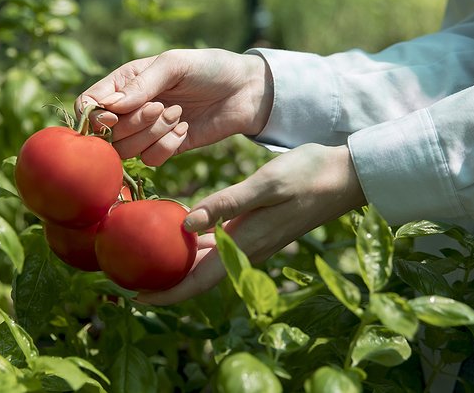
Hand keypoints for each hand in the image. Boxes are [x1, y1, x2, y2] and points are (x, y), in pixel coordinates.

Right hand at [76, 49, 272, 165]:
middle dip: (136, 124)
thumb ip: (142, 84)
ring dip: (153, 135)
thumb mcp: (175, 64)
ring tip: (178, 115)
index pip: (88, 103)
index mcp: (125, 82)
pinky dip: (167, 148)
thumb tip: (110, 106)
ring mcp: (148, 131)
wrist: (247, 90)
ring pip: (128, 150)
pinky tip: (185, 131)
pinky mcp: (167, 148)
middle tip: (165, 107)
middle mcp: (131, 108)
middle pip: (108, 133)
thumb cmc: (210, 68)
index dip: (95, 116)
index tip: (116, 116)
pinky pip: (151, 160)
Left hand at [136, 143, 366, 304]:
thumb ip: (226, 204)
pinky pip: (219, 247)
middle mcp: (247, 248)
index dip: (167, 293)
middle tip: (128, 274)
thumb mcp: (265, 184)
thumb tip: (186, 226)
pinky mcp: (258, 229)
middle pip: (199, 277)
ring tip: (147, 257)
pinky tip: (182, 233)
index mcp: (246, 242)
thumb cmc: (308, 175)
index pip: (199, 280)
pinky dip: (196, 247)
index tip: (135, 297)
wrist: (346, 176)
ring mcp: (254, 240)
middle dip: (165, 280)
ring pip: (208, 263)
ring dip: (179, 265)